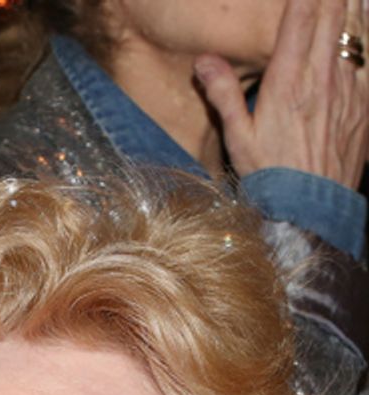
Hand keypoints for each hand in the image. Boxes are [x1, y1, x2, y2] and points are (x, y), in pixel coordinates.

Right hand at [194, 0, 368, 189]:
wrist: (309, 213)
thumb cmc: (270, 177)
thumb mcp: (238, 140)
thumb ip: (223, 95)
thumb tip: (203, 61)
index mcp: (288, 83)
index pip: (300, 18)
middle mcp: (322, 79)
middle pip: (334, 15)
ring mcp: (349, 90)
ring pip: (357, 32)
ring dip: (353, 9)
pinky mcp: (365, 105)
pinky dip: (366, 41)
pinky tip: (364, 29)